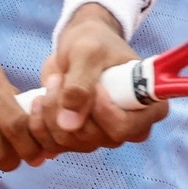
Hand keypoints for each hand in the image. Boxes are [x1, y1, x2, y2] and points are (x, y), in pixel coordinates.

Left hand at [39, 4, 167, 152]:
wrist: (79, 45)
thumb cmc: (93, 42)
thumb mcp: (87, 52)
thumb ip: (80, 84)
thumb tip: (70, 124)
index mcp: (148, 107)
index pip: (126, 127)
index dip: (103, 112)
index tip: (93, 86)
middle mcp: (129, 127)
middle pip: (96, 138)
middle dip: (69, 109)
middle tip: (59, 80)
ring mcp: (103, 136)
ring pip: (72, 142)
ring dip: (51, 114)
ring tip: (51, 83)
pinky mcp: (80, 139)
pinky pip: (55, 145)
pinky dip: (40, 125)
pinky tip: (39, 102)